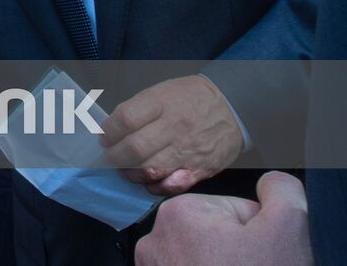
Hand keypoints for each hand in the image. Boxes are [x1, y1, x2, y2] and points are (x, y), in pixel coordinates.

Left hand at [101, 75, 244, 195]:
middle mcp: (175, 127)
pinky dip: (156, 187)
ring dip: (131, 173)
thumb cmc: (190, 97)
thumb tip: (112, 128)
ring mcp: (188, 150)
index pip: (125, 119)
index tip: (104, 137)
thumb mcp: (161, 90)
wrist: (233, 106)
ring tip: (125, 169)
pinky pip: (174, 185)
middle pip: (135, 148)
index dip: (108, 132)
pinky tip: (148, 181)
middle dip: (114, 156)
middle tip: (109, 156)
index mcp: (162, 103)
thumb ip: (137, 109)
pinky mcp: (201, 168)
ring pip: (151, 170)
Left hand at [134, 171, 311, 265]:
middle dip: (239, 254)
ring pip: (203, 260)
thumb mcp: (287, 229)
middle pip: (215, 236)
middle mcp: (154, 241)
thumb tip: (271, 183)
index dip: (257, 234)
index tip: (262, 256)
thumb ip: (280, 191)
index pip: (232, 211)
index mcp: (178, 213)